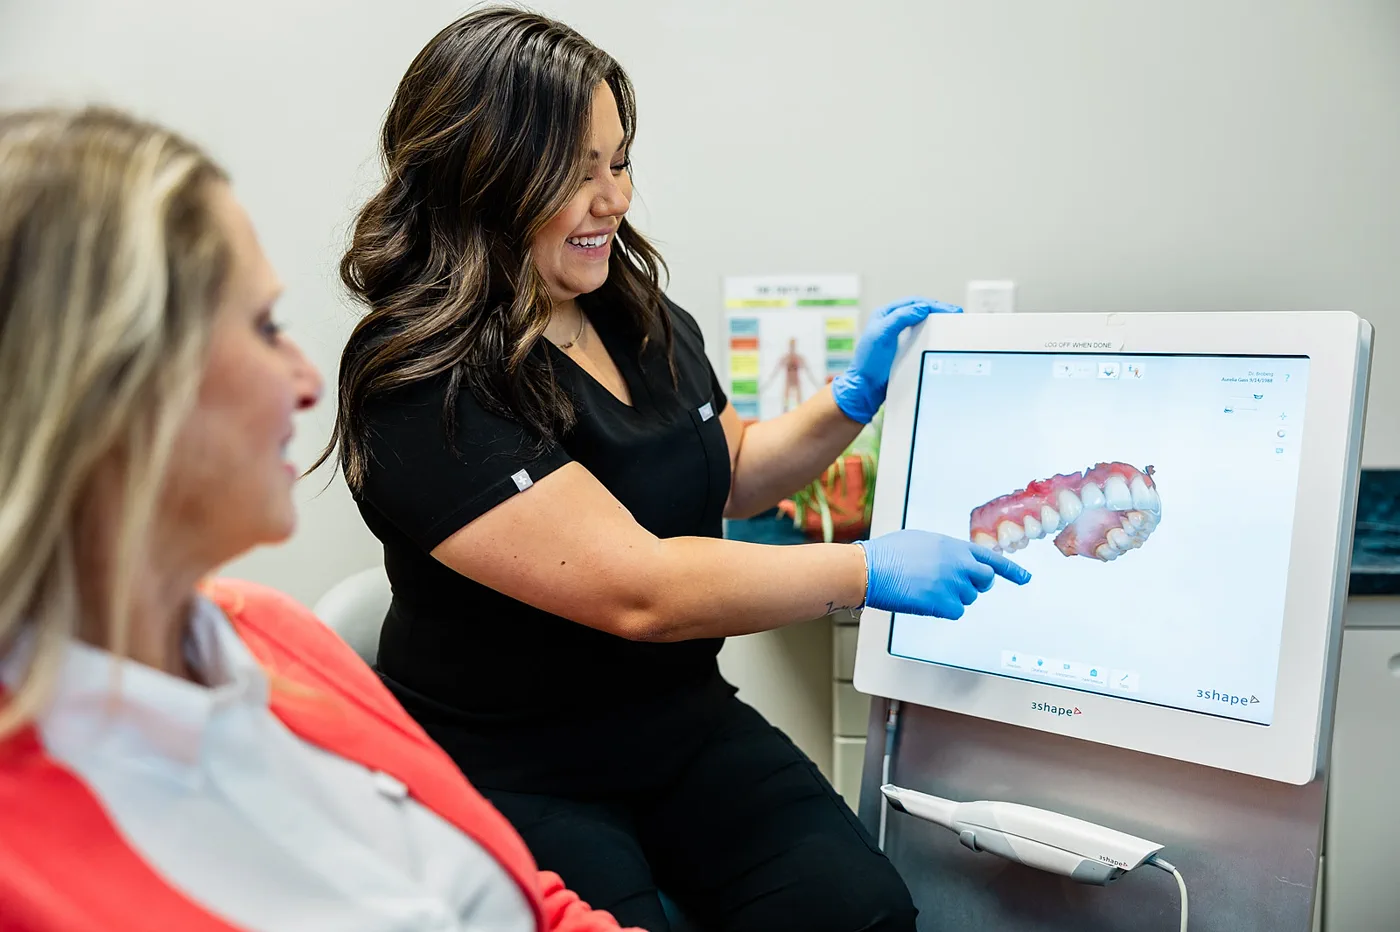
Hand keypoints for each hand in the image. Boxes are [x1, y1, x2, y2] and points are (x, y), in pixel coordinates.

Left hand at [830, 296, 960, 423]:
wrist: (865, 386)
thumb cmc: (868, 362)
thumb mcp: (882, 335)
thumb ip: (900, 319)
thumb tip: (922, 308)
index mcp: (885, 314)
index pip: (913, 303)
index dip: (932, 304)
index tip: (947, 309)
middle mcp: (892, 321)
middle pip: (919, 310)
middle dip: (938, 310)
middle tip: (956, 313)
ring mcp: (898, 334)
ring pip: (921, 321)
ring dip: (936, 320)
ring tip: (951, 321)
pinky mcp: (904, 347)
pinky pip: (921, 335)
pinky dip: (932, 332)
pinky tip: (940, 334)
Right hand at [858, 530, 1029, 618]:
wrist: (870, 569)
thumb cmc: (888, 554)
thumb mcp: (922, 541)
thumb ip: (945, 550)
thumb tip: (955, 561)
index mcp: (954, 545)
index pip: (991, 558)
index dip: (1011, 570)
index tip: (1025, 578)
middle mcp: (959, 563)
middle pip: (985, 581)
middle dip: (976, 585)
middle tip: (957, 586)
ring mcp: (953, 583)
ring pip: (968, 598)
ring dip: (951, 597)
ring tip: (925, 587)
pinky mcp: (944, 603)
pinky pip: (956, 612)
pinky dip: (942, 610)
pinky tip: (924, 600)